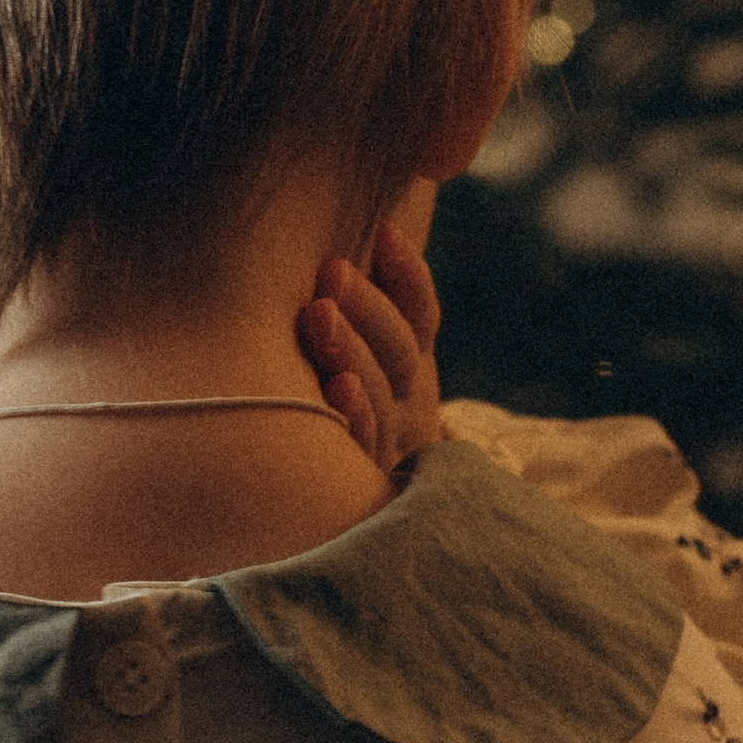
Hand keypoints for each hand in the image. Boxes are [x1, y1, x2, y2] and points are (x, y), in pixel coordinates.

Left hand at [295, 220, 444, 472]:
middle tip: (333, 269)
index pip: (422, 318)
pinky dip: (352, 415)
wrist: (357, 512)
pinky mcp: (362, 480)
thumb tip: (361, 230)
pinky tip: (335, 389)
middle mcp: (409, 404)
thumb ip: (368, 312)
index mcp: (413, 369)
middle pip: (400, 352)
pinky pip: (361, 446)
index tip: (385, 231)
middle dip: (368, 307)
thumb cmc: (351, 415)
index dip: (407, 276)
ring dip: (351, 349)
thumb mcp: (371, 364)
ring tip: (320, 312)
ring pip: (381, 393)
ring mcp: (390, 444)